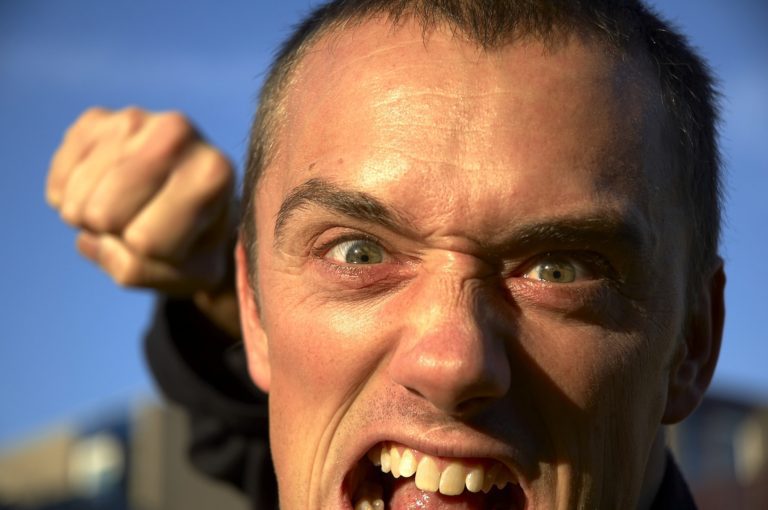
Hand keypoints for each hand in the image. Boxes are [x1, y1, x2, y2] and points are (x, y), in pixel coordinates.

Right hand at [47, 107, 239, 335]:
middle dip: (115, 235)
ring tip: (131, 208)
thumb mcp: (188, 274)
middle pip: (103, 215)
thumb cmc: (197, 242)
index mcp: (213, 173)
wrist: (198, 203)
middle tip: (146, 224)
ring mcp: (135, 118)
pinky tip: (106, 191)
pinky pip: (60, 180)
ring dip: (93, 219)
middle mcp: (178, 132)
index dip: (155, 255)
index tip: (179, 239)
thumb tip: (91, 239)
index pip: (147, 241)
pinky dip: (73, 199)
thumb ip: (139, 270)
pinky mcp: (97, 119)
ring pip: (78, 200)